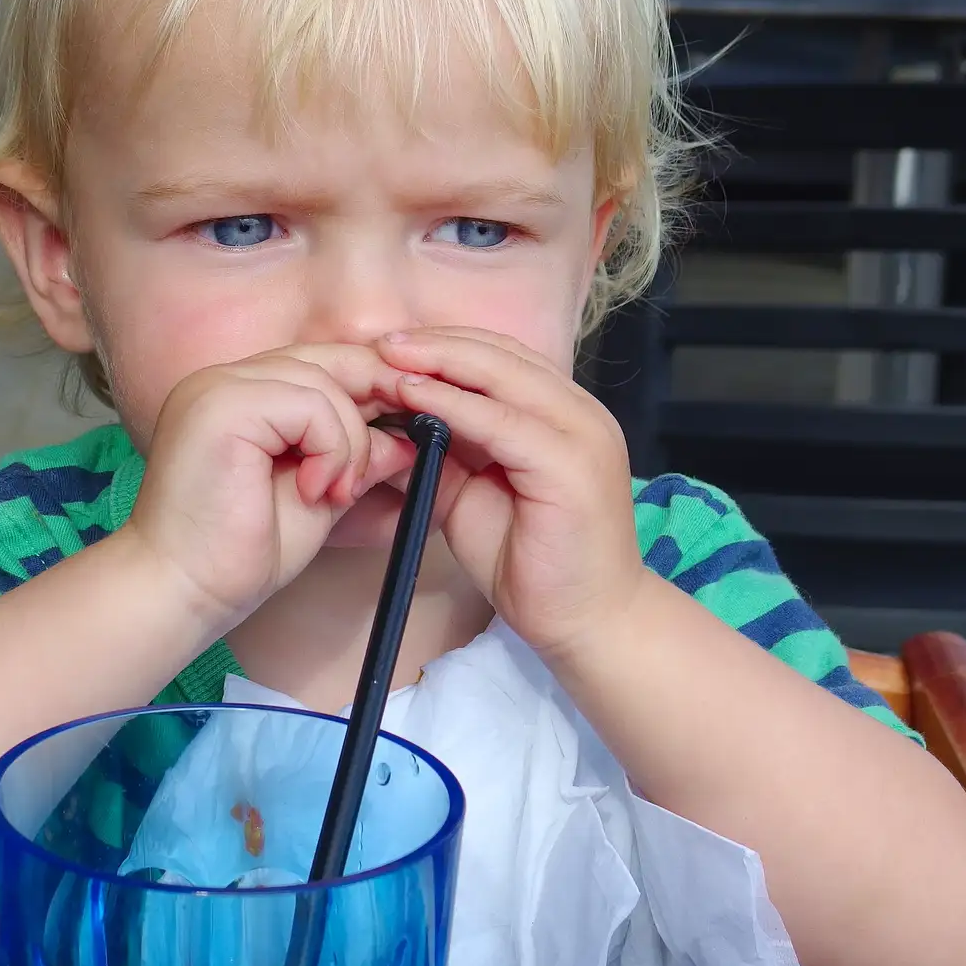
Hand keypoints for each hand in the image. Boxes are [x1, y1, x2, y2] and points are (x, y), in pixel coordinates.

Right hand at [124, 344, 414, 631]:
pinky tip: (314, 491)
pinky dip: (331, 449)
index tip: (409, 428)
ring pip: (325, 383)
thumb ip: (356, 456)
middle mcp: (226, 378)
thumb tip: (411, 436)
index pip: (323, 364)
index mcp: (241, 393)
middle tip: (399, 452)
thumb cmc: (242, 553)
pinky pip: (309, 404)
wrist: (184, 591)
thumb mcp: (319, 492)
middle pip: (330, 360)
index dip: (373, 389)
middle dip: (376, 404)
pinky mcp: (223, 406)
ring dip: (350, 442)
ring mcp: (219, 386)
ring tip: (335, 493)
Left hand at [376, 327, 644, 658]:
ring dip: (440, 362)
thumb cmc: (530, 563)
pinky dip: (452, 404)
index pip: (501, 356)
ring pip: (503, 376)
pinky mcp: (571, 465)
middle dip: (436, 343)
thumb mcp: (471, 493)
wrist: (585, 623)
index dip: (444, 345)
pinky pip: (501, 422)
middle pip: (501, 354)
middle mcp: (580, 413)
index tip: (388, 346)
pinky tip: (412, 396)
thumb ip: (442, 452)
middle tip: (380, 342)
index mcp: (562, 414)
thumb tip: (387, 421)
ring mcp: (582, 435)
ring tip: (388, 357)